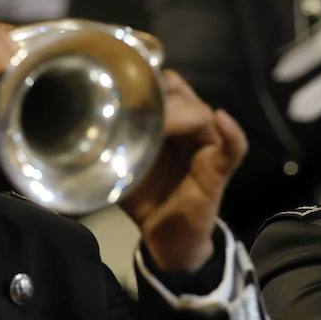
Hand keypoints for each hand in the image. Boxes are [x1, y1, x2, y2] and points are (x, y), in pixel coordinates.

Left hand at [120, 71, 247, 274]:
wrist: (165, 238)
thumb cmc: (146, 197)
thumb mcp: (123, 164)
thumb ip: (115, 141)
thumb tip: (87, 116)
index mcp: (169, 124)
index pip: (166, 88)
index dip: (150, 82)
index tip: (126, 84)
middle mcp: (190, 130)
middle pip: (183, 96)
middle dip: (162, 98)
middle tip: (141, 110)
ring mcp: (207, 147)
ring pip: (202, 114)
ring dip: (183, 112)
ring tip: (166, 121)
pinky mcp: (218, 169)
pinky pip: (233, 147)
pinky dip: (231, 133)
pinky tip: (222, 119)